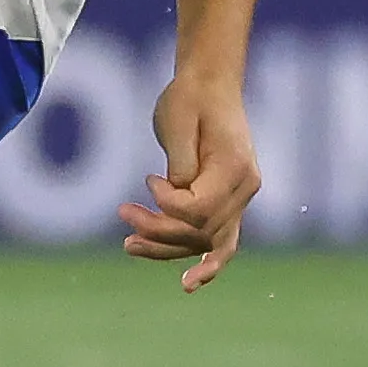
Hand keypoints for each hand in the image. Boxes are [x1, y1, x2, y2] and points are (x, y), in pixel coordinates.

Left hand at [121, 74, 258, 291]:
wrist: (210, 84)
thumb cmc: (189, 97)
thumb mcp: (176, 121)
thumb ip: (180, 162)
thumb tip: (176, 194)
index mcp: (235, 167)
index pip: (200, 208)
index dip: (168, 204)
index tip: (149, 179)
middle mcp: (244, 188)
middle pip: (203, 230)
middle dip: (160, 230)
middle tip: (122, 213)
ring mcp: (240, 198)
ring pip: (209, 241)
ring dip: (169, 248)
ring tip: (128, 246)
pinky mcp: (228, 202)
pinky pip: (218, 239)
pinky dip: (203, 259)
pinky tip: (189, 282)